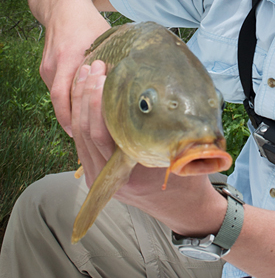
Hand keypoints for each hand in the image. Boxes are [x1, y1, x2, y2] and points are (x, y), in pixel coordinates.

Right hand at [41, 12, 109, 135]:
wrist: (62, 5)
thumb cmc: (88, 21)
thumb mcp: (106, 37)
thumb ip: (116, 58)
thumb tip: (137, 81)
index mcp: (70, 58)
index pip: (67, 97)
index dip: (77, 117)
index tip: (91, 134)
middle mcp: (55, 66)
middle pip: (60, 103)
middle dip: (74, 122)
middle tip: (89, 140)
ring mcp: (47, 69)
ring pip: (59, 99)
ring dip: (72, 112)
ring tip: (89, 129)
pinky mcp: (46, 69)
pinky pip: (57, 91)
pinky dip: (69, 101)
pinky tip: (83, 110)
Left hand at [71, 60, 226, 234]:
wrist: (188, 211)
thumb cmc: (191, 180)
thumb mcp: (185, 154)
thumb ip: (171, 132)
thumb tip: (165, 95)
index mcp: (130, 174)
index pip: (102, 134)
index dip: (97, 102)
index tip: (102, 76)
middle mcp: (111, 179)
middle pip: (84, 133)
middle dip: (85, 96)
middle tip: (93, 67)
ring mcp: (103, 178)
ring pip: (79, 137)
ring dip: (80, 103)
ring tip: (86, 75)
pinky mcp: (101, 173)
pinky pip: (84, 143)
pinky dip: (82, 116)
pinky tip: (86, 95)